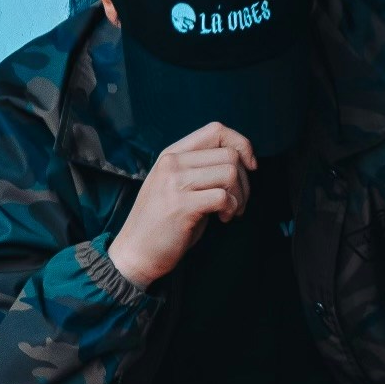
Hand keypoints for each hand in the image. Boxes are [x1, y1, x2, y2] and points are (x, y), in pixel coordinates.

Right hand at [107, 122, 256, 286]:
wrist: (135, 252)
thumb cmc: (162, 223)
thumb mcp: (176, 185)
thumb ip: (201, 170)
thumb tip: (240, 162)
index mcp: (172, 154)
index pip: (215, 130)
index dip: (241, 144)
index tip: (249, 166)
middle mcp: (172, 163)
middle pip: (229, 154)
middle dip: (245, 180)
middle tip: (238, 201)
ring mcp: (174, 183)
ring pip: (229, 173)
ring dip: (240, 196)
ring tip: (231, 211)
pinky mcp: (181, 205)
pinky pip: (223, 197)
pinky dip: (231, 208)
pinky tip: (223, 219)